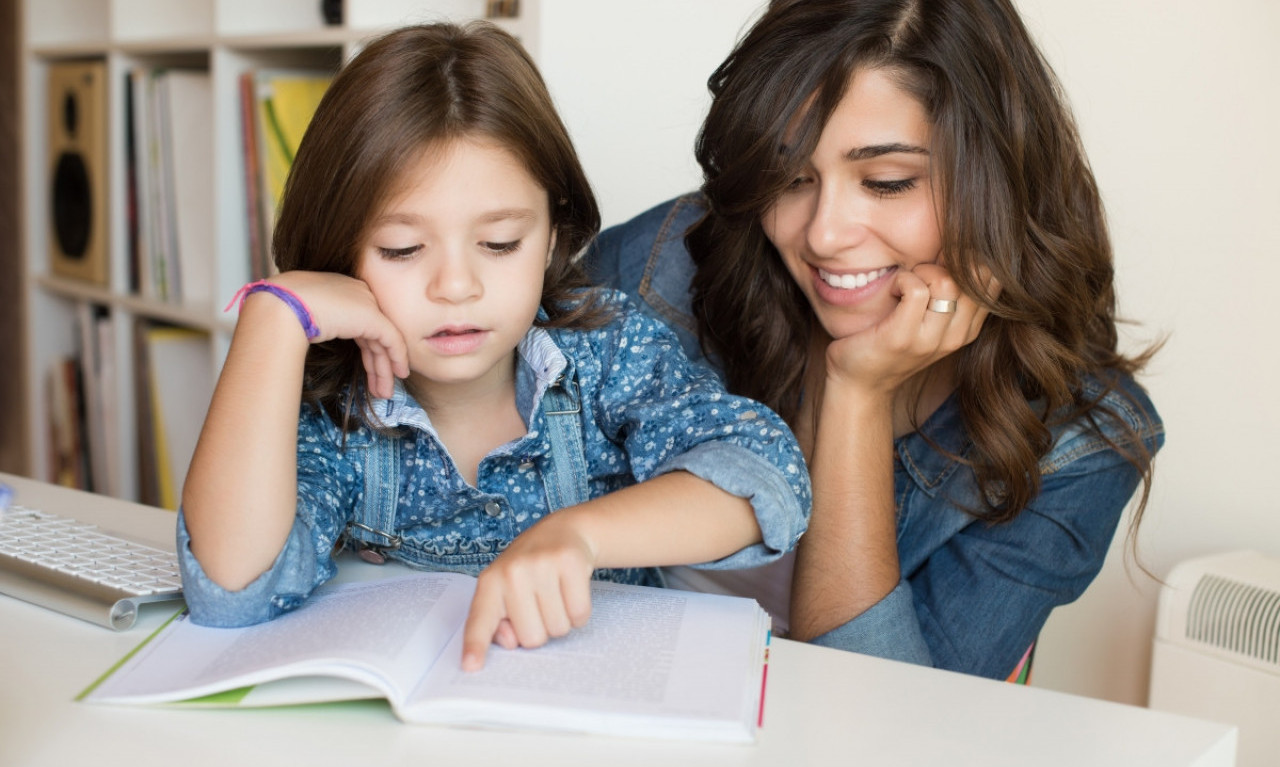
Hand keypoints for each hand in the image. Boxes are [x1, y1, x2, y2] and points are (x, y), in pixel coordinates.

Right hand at [267, 271, 409, 398]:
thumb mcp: (306, 317)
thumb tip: (317, 335)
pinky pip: (392, 340)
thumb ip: (320, 323)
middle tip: (380, 387)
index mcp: (341, 290)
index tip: (368, 372)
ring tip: (384, 392)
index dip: (367, 350)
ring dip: (384, 369)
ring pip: (383, 341)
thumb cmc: (283, 311)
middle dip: (378, 364)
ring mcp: (366, 303)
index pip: (361, 324)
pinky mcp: (373, 316)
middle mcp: (357, 293)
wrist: (283, 305)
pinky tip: (398, 374)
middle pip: (372, 335)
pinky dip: (397, 358)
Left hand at [460, 512, 596, 670]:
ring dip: (561, 619)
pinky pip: (579, 614)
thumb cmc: (530, 570)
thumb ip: (500, 622)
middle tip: (540, 604)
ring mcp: (541, 564)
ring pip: (558, 628)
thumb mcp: (507, 592)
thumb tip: (510, 641)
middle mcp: (512, 571)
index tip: (471, 666)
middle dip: (541, 629)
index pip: (480, 620)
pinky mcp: (570, 561)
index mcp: (489, 583)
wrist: (562, 531)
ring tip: (555, 594)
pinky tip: (571, 590)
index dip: (475, 645)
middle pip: (531, 638)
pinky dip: (579, 611)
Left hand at [824, 262, 996, 395]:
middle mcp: (956, 336)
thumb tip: (960, 244)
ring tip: (905, 283)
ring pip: (947, 283)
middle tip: (918, 274)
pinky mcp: (903, 338)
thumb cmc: (890, 340)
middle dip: (944, 263)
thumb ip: (949, 292)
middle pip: (974, 277)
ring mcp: (931, 340)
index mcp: (968, 329)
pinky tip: (891, 292)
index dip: (969, 259)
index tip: (942, 261)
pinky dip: (902, 281)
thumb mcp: (929, 318)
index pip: (993, 280)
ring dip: (921, 272)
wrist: (859, 382)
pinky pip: (916, 290)